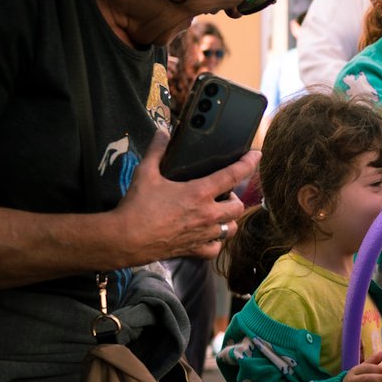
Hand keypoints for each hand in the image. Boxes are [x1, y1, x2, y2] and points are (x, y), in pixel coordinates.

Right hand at [108, 130, 256, 262]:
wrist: (126, 238)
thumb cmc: (137, 206)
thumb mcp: (146, 172)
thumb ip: (156, 151)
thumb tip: (162, 132)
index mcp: (199, 193)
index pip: (233, 175)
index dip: (248, 163)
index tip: (256, 156)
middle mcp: (207, 214)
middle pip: (238, 207)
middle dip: (236, 198)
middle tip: (226, 194)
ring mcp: (203, 234)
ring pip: (231, 229)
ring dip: (229, 220)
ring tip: (220, 213)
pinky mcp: (194, 250)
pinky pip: (215, 249)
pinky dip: (216, 242)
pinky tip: (208, 236)